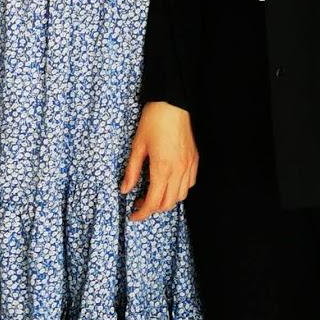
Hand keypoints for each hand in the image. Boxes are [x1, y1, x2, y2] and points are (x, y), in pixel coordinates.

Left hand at [121, 101, 197, 221]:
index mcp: (162, 168)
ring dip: (167, 201)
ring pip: (181, 196)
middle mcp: (178, 171)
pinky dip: (180, 190)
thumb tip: (125, 189)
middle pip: (168, 203)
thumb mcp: (137, 146)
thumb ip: (132, 170)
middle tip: (139, 203)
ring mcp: (189, 166)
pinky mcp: (194, 160)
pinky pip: (190, 183)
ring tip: (153, 194)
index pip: (153, 202)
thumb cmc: (153, 121)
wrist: (173, 103)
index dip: (142, 213)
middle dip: (153, 209)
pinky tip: (169, 184)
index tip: (133, 215)